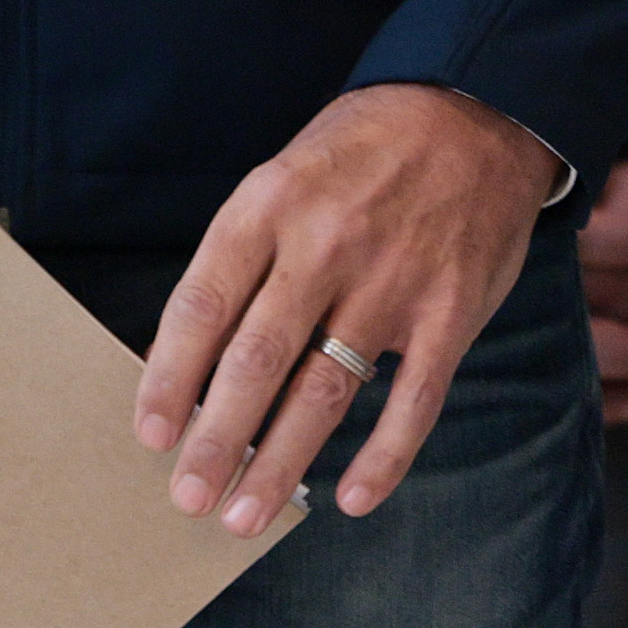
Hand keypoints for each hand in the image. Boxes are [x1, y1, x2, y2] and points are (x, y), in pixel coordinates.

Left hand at [140, 85, 552, 530]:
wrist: (478, 111)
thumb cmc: (361, 154)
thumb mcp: (284, 179)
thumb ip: (240, 262)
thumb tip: (183, 360)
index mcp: (270, 206)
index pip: (202, 306)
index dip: (169, 378)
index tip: (150, 436)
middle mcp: (326, 244)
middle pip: (256, 361)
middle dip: (217, 440)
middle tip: (188, 496)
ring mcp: (393, 281)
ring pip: (324, 390)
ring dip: (281, 462)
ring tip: (245, 515)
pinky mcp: (450, 311)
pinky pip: (414, 399)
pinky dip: (385, 456)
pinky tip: (354, 498)